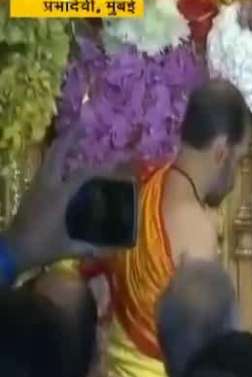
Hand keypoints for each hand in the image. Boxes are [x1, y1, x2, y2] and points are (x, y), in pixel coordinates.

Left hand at [5, 129, 108, 271]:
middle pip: (56, 154)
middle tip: (82, 124)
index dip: (100, 168)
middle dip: (69, 138)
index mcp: (58, 195)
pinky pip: (45, 169)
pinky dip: (55, 161)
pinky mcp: (31, 193)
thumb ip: (89, 248)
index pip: (82, 174)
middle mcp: (46, 185)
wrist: (10, 252)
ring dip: (60, 147)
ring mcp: (36, 187)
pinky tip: (62, 163)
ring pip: (48, 159)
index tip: (116, 164)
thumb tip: (111, 251)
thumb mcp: (67, 248)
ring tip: (72, 138)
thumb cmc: (40, 247)